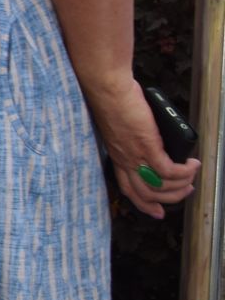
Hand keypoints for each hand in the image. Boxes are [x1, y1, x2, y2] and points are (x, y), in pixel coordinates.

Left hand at [92, 79, 198, 219]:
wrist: (107, 88)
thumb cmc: (113, 99)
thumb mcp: (122, 124)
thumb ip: (133, 135)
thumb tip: (151, 136)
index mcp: (117, 156)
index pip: (128, 188)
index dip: (143, 203)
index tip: (157, 211)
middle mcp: (124, 160)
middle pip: (145, 193)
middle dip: (168, 198)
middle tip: (185, 191)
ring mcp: (135, 154)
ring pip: (159, 186)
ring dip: (180, 186)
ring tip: (192, 175)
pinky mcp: (146, 146)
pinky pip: (169, 170)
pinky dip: (184, 171)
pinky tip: (192, 164)